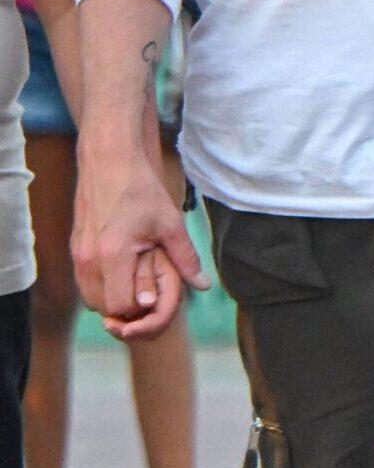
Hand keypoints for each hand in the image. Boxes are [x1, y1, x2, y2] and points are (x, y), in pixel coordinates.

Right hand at [72, 148, 209, 339]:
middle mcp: (88, 260)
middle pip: (103, 308)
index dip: (140, 308)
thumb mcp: (170, 223)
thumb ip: (186, 258)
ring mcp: (77, 254)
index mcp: (112, 256)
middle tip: (147, 295)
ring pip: (90, 297)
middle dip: (125, 308)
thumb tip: (204, 285)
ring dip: (111, 298)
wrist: (109, 159)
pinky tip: (121, 271)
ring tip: (135, 284)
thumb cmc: (140, 189)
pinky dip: (101, 285)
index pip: (121, 306)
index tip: (155, 296)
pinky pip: (84, 282)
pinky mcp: (74, 248)